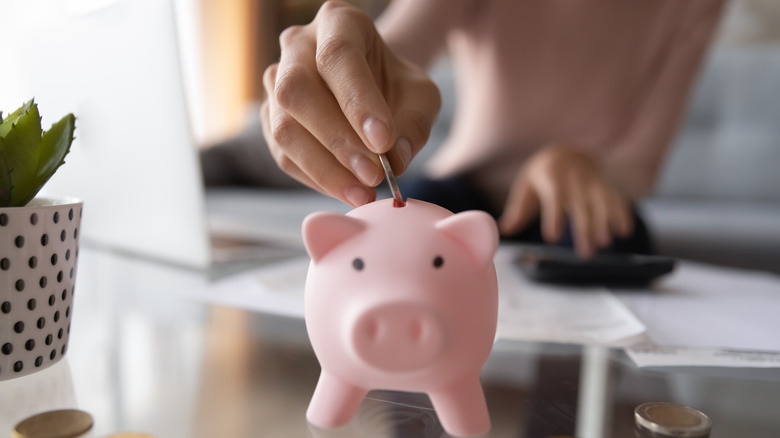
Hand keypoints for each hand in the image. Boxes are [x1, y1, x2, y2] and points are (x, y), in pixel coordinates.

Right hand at [260, 0, 440, 206]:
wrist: (374, 90)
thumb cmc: (396, 86)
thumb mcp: (421, 96)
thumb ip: (414, 124)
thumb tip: (396, 160)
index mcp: (338, 22)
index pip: (338, 56)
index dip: (358, 101)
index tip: (383, 141)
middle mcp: (297, 46)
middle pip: (297, 90)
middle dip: (337, 140)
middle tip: (373, 175)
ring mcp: (275, 82)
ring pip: (283, 127)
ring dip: (324, 168)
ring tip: (362, 192)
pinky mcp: (269, 119)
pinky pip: (283, 154)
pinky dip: (315, 179)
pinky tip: (346, 190)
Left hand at [498, 145, 633, 258]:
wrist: (568, 152)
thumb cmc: (542, 175)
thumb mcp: (526, 186)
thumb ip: (517, 210)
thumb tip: (503, 230)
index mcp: (552, 178)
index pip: (554, 198)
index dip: (554, 217)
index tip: (553, 238)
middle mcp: (575, 180)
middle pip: (580, 206)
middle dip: (584, 230)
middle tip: (585, 254)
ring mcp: (593, 183)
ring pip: (601, 203)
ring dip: (604, 223)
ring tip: (604, 244)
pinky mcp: (605, 187)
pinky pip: (616, 199)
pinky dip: (621, 214)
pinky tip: (623, 231)